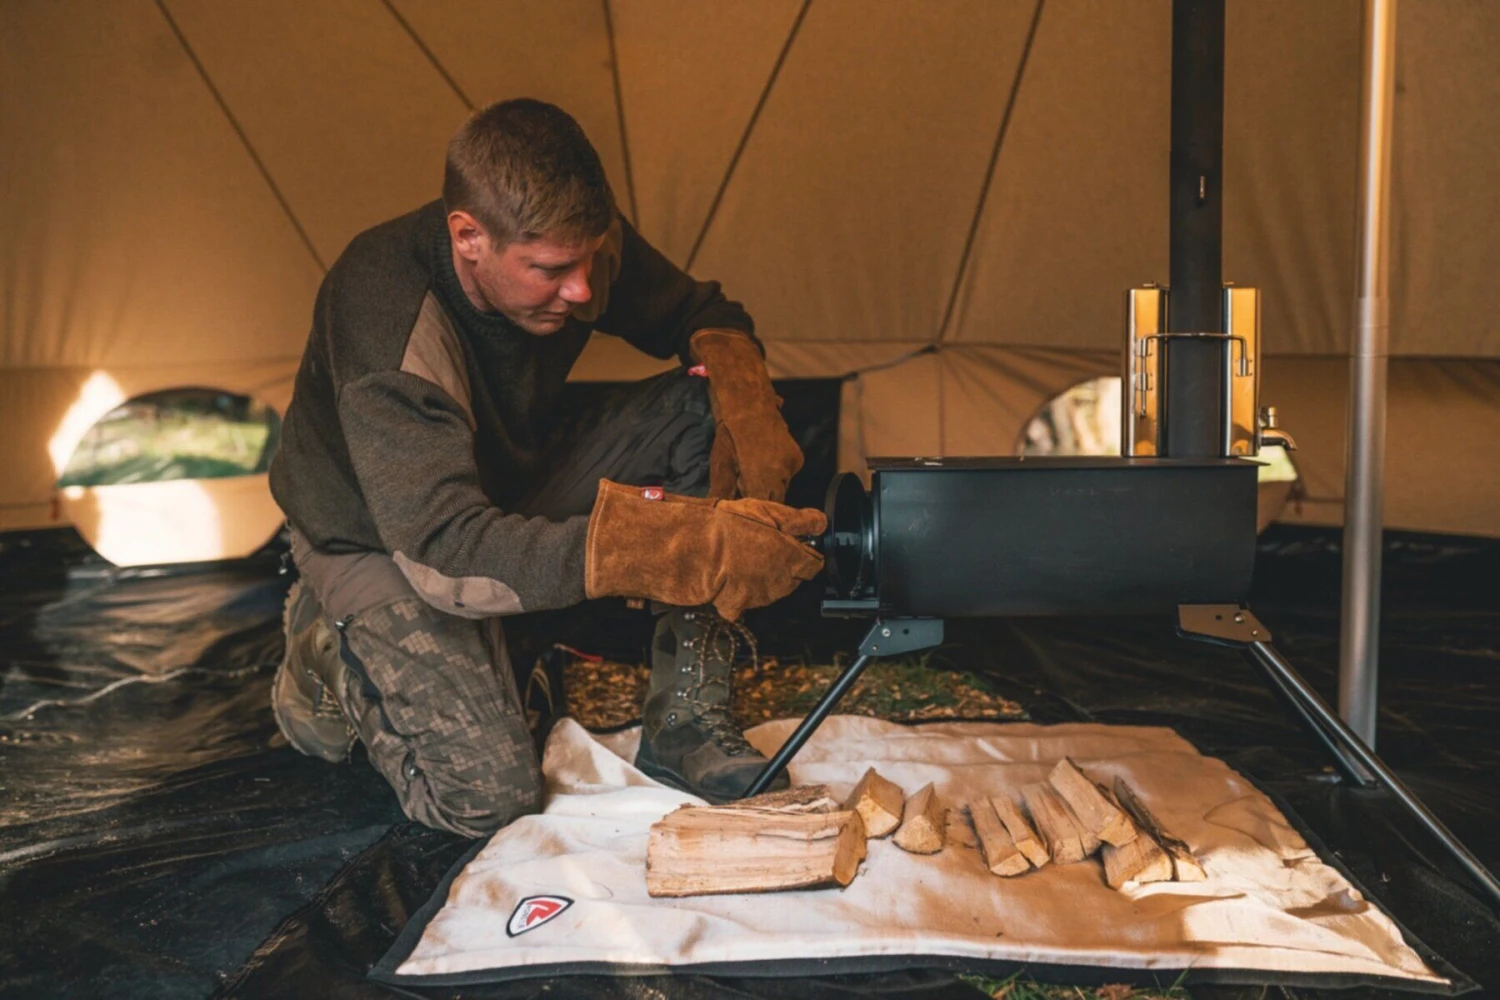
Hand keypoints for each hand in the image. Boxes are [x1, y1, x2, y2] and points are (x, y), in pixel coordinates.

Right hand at [584, 480, 823, 619]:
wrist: (688, 549)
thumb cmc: (725, 526)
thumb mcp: (766, 512)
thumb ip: (798, 520)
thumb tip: (821, 523)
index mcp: (790, 558)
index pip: (812, 564)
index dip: (804, 552)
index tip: (793, 544)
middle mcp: (779, 582)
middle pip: (793, 579)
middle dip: (783, 565)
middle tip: (762, 547)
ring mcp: (758, 596)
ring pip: (770, 590)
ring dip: (763, 577)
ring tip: (741, 558)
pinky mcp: (736, 606)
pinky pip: (744, 603)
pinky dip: (740, 594)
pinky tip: (729, 577)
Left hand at [690, 329, 803, 501]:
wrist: (747, 400)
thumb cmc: (730, 433)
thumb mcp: (721, 464)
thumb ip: (724, 491)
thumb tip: (719, 512)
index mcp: (764, 477)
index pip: (762, 508)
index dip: (752, 512)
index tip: (742, 512)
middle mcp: (783, 472)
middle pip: (773, 500)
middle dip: (759, 499)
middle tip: (742, 490)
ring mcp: (792, 464)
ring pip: (781, 488)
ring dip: (767, 486)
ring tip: (749, 472)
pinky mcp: (797, 458)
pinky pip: (787, 475)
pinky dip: (776, 475)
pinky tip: (761, 462)